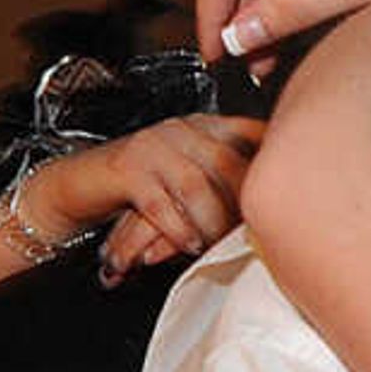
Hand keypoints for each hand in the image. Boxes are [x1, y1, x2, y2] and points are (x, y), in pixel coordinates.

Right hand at [24, 115, 264, 285]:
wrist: (80, 184)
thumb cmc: (142, 187)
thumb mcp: (191, 176)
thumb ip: (228, 179)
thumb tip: (275, 201)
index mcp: (203, 126)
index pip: (250, 133)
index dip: (270, 161)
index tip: (290, 190)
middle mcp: (181, 130)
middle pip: (228, 162)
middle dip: (242, 204)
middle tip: (253, 234)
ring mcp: (152, 146)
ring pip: (196, 185)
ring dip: (210, 222)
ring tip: (216, 245)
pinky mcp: (126, 170)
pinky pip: (160, 203)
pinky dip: (178, 229)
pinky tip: (188, 245)